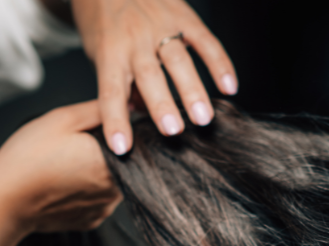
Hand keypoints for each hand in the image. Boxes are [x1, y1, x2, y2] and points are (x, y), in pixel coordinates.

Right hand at [0, 100, 122, 235]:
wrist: (4, 202)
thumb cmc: (28, 158)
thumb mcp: (63, 119)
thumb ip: (99, 110)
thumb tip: (124, 106)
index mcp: (114, 161)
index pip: (133, 141)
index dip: (114, 132)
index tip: (91, 131)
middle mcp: (116, 189)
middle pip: (123, 162)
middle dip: (103, 152)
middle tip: (71, 148)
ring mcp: (105, 208)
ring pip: (110, 181)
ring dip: (95, 172)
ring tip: (65, 165)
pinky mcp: (92, 220)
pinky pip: (97, 199)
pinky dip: (85, 191)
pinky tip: (63, 183)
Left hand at [70, 0, 236, 151]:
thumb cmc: (102, 19)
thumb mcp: (98, 51)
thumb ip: (121, 83)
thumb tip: (138, 115)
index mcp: (108, 51)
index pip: (110, 92)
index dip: (115, 121)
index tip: (122, 148)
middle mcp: (134, 39)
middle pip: (149, 75)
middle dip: (162, 105)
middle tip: (174, 131)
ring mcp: (160, 25)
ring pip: (178, 60)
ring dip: (192, 90)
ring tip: (204, 118)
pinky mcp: (183, 15)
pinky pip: (205, 41)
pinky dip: (219, 64)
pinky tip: (230, 86)